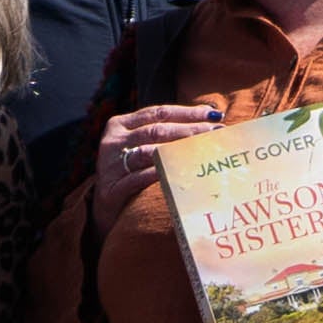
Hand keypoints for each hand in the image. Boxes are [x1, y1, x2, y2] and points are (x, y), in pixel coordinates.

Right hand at [92, 101, 225, 221]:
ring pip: (148, 152)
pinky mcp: (112, 189)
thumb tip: (210, 114)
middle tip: (216, 132)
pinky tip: (181, 172)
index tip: (213, 114)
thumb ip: (166, 131)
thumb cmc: (132, 173)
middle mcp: (113, 142)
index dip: (187, 112)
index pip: (158, 112)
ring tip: (204, 151)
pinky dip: (160, 174)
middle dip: (190, 130)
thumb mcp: (141, 146)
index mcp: (119, 125)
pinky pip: (139, 179)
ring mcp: (110, 166)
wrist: (106, 209)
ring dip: (179, 150)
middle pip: (156, 130)